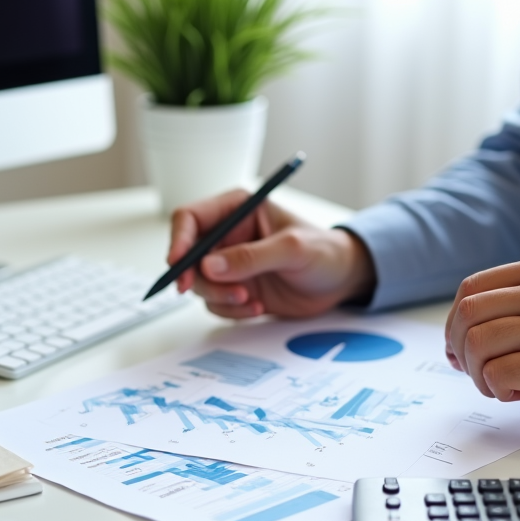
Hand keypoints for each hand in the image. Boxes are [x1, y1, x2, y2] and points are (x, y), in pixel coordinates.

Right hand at [168, 190, 375, 318]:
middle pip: (187, 256)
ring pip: (199, 284)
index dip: (178, 240)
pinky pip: (216, 303)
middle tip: (219, 292)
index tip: (178, 264)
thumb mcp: (292, 249)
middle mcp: (227, 236)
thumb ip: (250, 256)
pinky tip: (256, 308)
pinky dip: (230, 310)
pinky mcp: (236, 289)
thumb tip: (210, 266)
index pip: (190, 218)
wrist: (342, 281)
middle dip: (198, 279)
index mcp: (237, 210)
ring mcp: (229, 265)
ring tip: (249, 300)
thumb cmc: (324, 252)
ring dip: (219, 297)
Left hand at [444, 253, 519, 427]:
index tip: (458, 348)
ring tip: (505, 384)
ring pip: (477, 345)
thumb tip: (456, 330)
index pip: (471, 288)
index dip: (453, 323)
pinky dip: (499, 391)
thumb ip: (516, 303)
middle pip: (468, 315)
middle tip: (478, 372)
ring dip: (480, 374)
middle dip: (460, 350)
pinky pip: (497, 375)